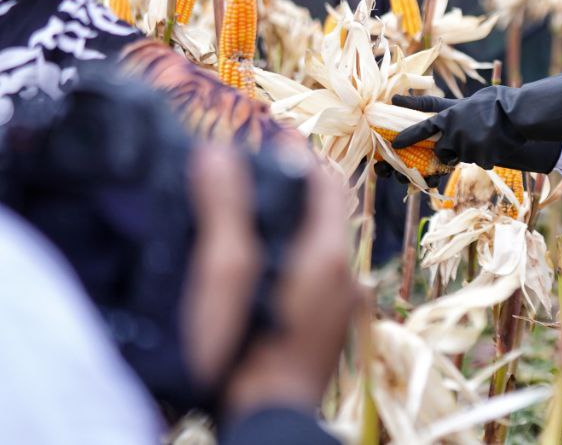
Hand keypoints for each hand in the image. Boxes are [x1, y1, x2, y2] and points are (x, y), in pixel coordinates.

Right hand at [183, 144, 360, 418]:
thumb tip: (217, 152)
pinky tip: (253, 278)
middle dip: (287, 195)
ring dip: (287, 232)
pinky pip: (312, 282)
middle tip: (243, 183)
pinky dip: (288, 265)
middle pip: (322, 217)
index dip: (298, 157)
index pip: (327, 184)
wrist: (267, 428)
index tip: (264, 144)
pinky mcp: (326, 335)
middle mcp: (344, 278)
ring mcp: (340, 310)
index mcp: (327, 256)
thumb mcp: (227, 274)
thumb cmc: (242, 355)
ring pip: (316, 251)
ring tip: (241, 226)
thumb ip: (226, 211)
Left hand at [392, 92, 561, 173]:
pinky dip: (489, 155)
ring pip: (464, 156)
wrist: (517, 114)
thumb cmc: (496, 102)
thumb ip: (452, 109)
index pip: (422, 128)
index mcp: (448, 117)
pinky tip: (498, 143)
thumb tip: (437, 108)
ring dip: (473, 150)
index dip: (408, 136)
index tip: (396, 144)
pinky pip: (482, 161)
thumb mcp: (468, 100)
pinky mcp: (481, 159)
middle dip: (449, 151)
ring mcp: (466, 148)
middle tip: (464, 142)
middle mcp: (453, 134)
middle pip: (442, 152)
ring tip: (488, 136)